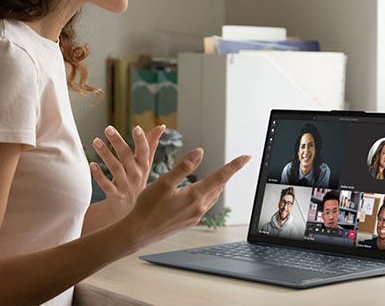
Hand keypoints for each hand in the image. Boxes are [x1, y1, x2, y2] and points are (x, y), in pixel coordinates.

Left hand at [89, 124, 164, 218]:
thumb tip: (162, 126)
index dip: (142, 140)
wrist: (130, 210)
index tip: (136, 127)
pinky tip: (92, 164)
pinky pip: (107, 185)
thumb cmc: (137, 180)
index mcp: (144, 165)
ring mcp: (126, 186)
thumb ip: (151, 144)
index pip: (144, 151)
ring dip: (105, 154)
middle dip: (118, 141)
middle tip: (108, 128)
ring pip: (115, 168)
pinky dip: (99, 175)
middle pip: (127, 156)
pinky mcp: (116, 195)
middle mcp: (136, 175)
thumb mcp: (146, 164)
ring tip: (96, 141)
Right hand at [122, 148, 251, 246]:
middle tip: (235, 163)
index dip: (234, 166)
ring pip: (212, 197)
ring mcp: (194, 216)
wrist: (138, 232)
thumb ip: (183, 167)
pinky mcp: (188, 222)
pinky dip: (207, 195)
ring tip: (219, 175)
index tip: (246, 157)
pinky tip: (199, 192)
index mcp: (194, 196)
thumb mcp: (164, 182)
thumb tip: (200, 152)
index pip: (220, 177)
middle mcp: (198, 208)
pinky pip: (204, 205)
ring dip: (217, 185)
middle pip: (218, 187)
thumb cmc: (147, 207)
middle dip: (226, 174)